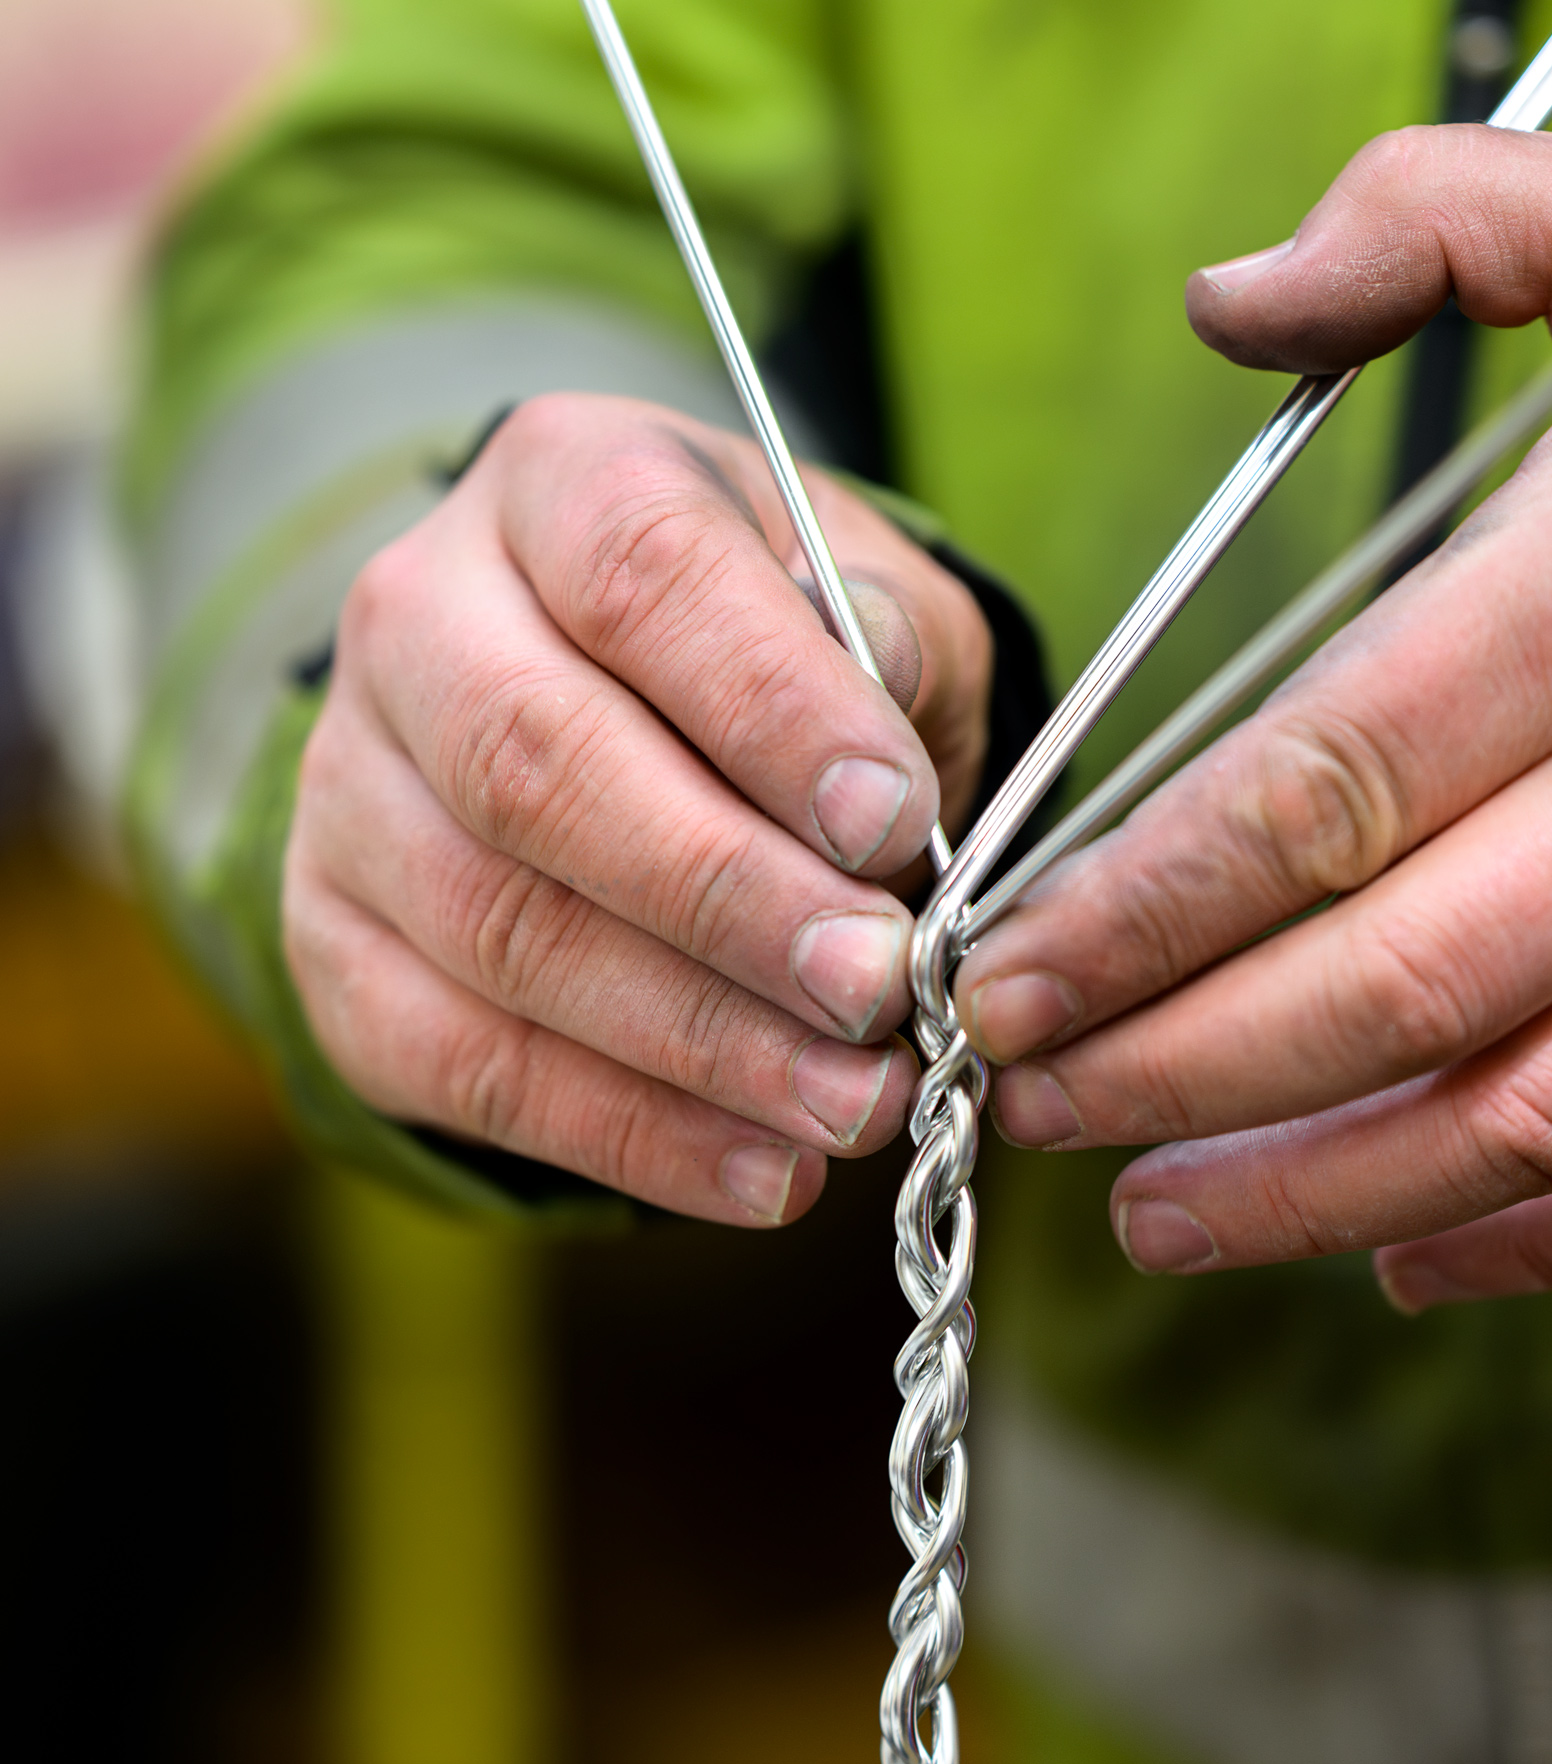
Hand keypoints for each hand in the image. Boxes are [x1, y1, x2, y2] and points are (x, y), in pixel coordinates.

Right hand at [284, 394, 993, 1219]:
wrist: (627, 727)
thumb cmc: (773, 664)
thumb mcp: (864, 606)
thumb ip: (890, 648)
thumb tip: (886, 722)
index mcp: (557, 486)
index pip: (639, 573)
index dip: (768, 704)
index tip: (892, 820)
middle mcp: (416, 620)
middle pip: (537, 764)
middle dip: (726, 900)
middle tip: (877, 989)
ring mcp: (350, 792)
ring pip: (499, 932)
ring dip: (696, 1044)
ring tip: (853, 1105)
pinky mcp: (340, 950)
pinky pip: (468, 1067)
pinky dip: (630, 1135)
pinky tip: (764, 1171)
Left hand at [953, 130, 1551, 1307]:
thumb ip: (1430, 221)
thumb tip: (1225, 301)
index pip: (1314, 792)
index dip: (1131, 915)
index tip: (999, 977)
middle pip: (1384, 986)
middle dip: (1169, 1070)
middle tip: (1025, 1101)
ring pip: (1511, 1122)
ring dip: (1306, 1196)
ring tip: (1152, 1215)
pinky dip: (1526, 1246)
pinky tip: (1392, 1259)